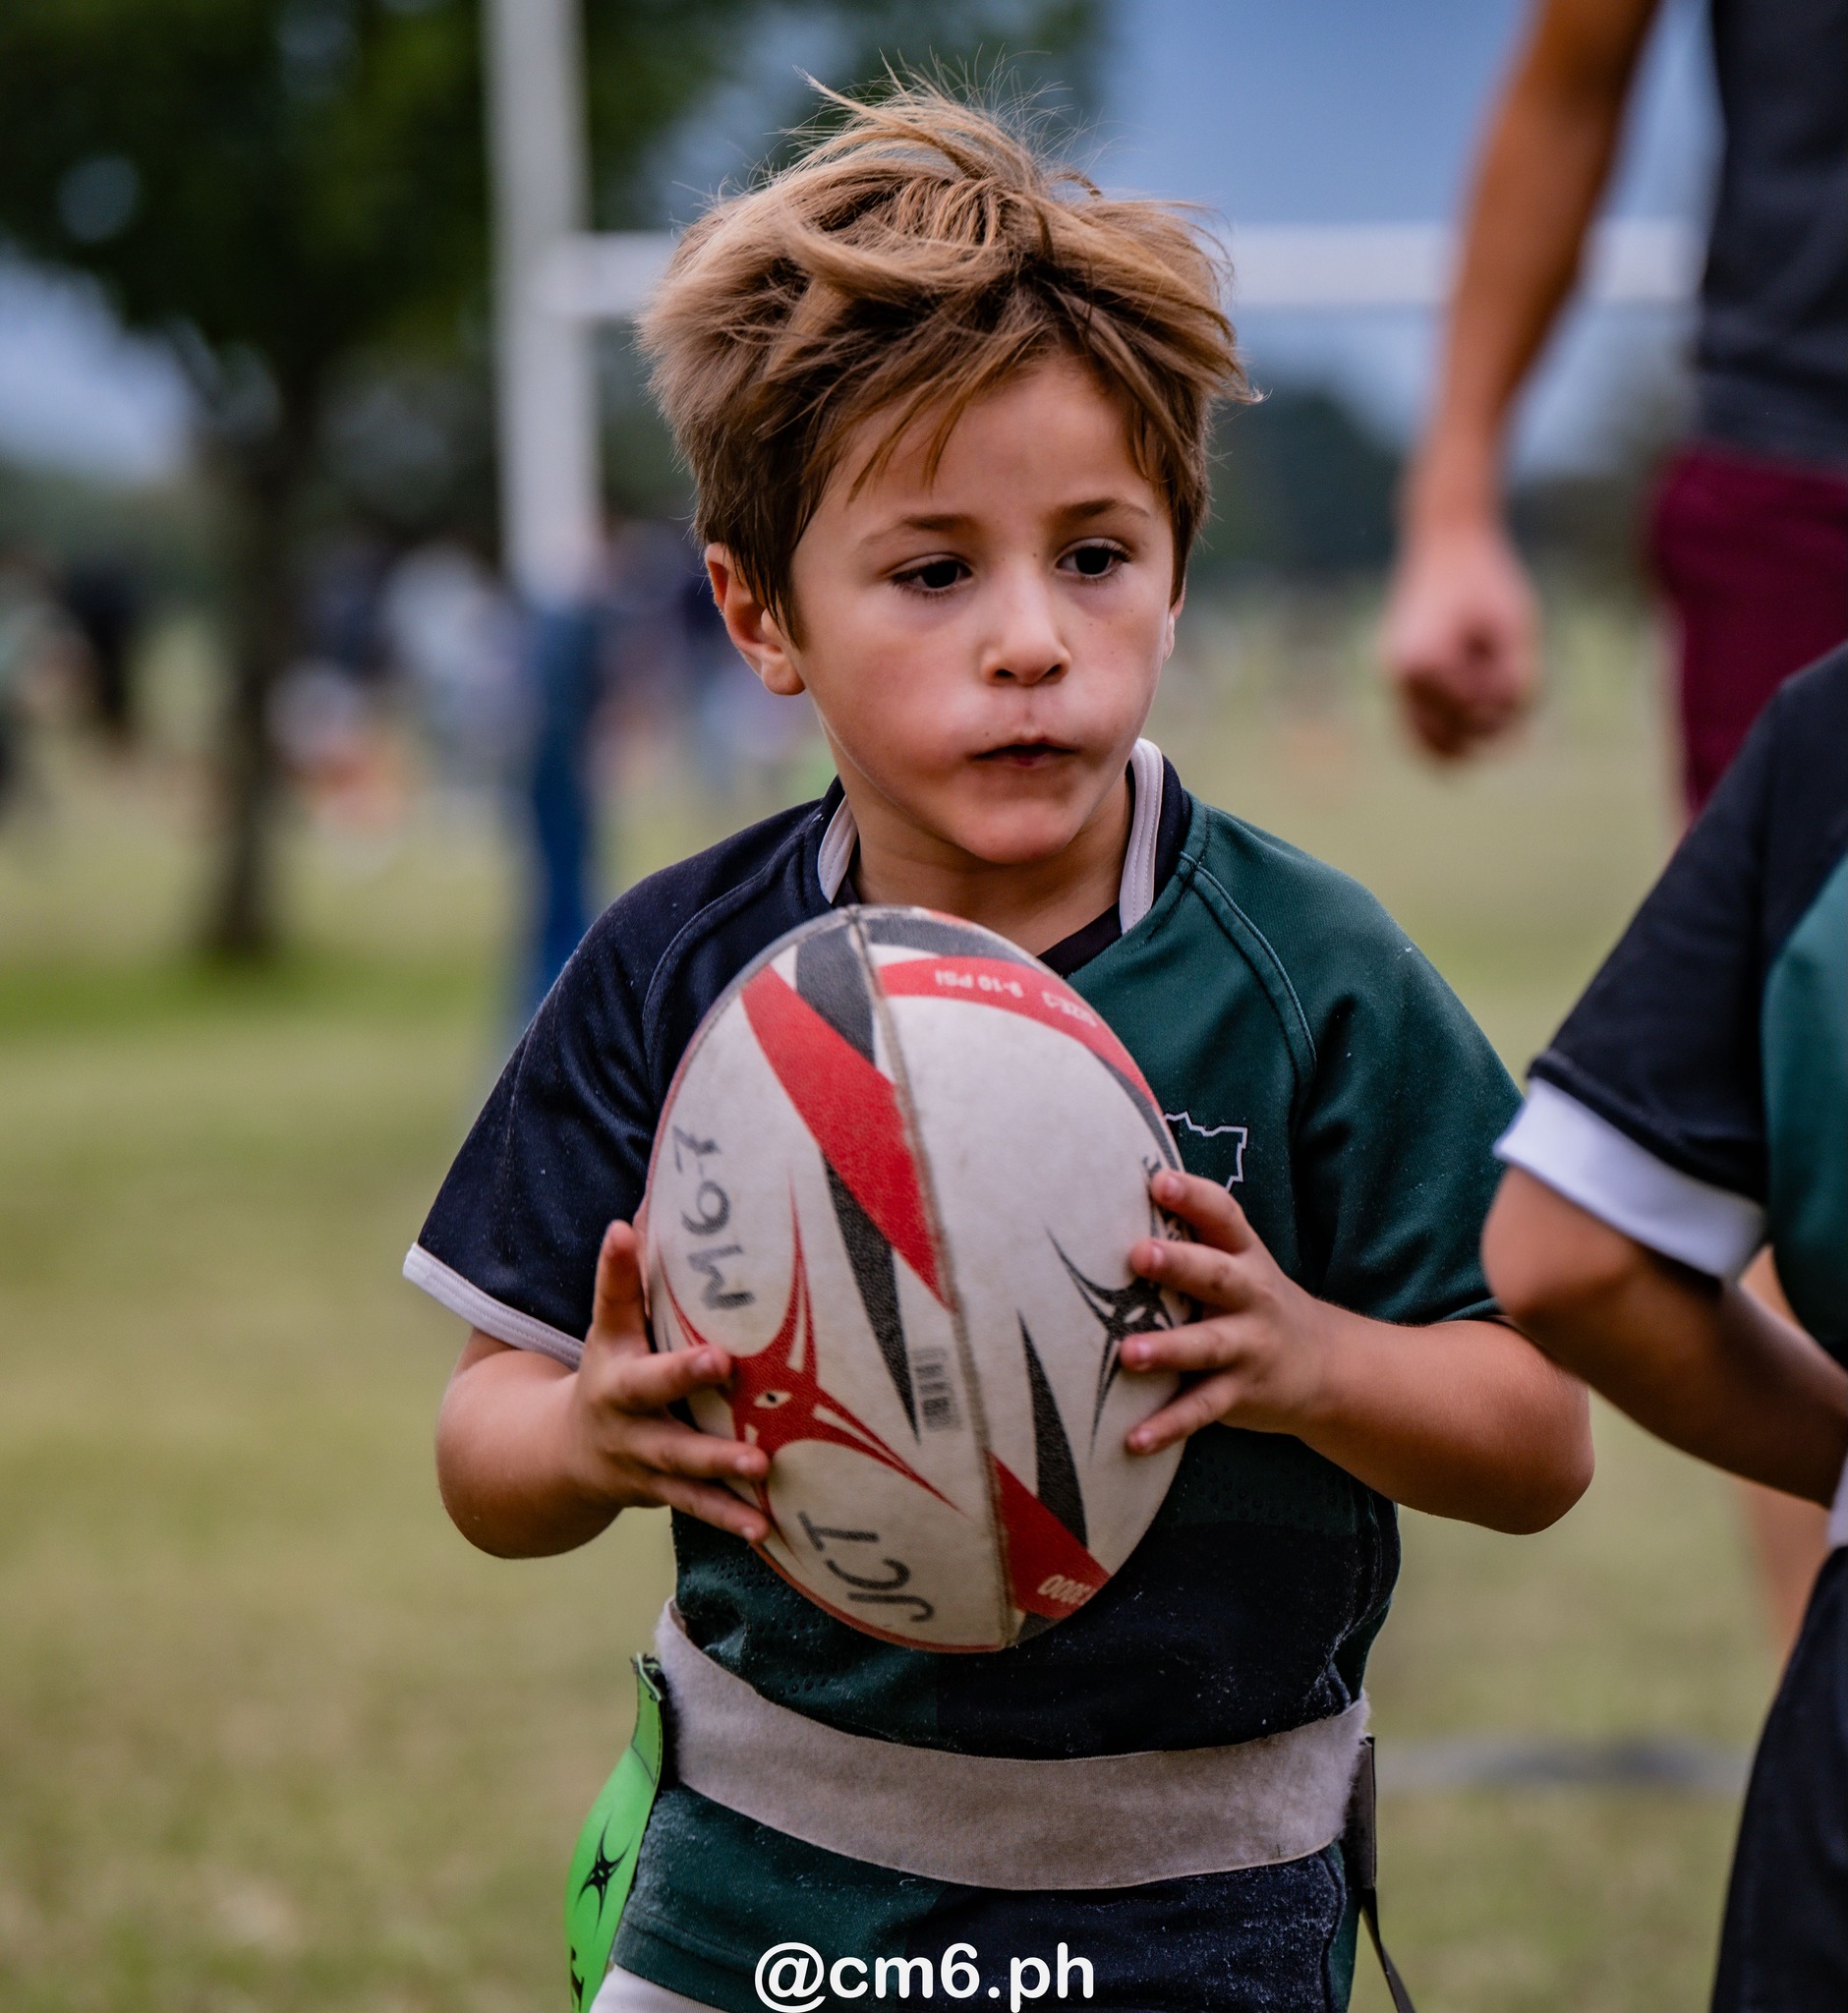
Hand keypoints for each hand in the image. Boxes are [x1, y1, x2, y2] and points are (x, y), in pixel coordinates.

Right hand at [563, 1219, 769, 1542]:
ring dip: (723, 1483)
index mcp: (617, 1377)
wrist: (562, 1456)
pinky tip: (767, 1531)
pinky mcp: (663, 1495)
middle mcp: (628, 1425)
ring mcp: (645, 1466)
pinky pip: (697, 1508)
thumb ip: (622, 1278)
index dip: (675, 1356)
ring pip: (684, 1475)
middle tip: (747, 1427)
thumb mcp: (608, 1328)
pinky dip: (730, 1520)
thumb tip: (634, 1216)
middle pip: (663, 1421)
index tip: (719, 1353)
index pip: (641, 1356)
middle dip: (700, 1421)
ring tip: (763, 1477)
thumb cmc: (607, 1371)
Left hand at [1120, 1170, 1336, 1453]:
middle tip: (1138, 1254)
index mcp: (1245, 1256)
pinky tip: (1133, 1438)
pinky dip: (1168, 1426)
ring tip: (1129, 1353)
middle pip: (1217, 1276)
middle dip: (1180, 1264)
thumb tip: (1118, 1191)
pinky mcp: (1240, 1394)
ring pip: (1208, 1346)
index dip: (1194, 1197)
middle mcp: (1251, 1297)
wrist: (1327, 1368)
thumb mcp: (1240, 1262)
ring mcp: (1248, 1347)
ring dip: (1169, 1349)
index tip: (1159, 1180)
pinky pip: (1202, 1410)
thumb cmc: (1254, 1302)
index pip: (1224, 1217)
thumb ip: (1193, 1235)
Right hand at [1381, 514, 1538, 758]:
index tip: (1519, 665)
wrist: (1446, 540)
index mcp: (1426, 662)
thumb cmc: (1487, 580)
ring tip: (1489, 690)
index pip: (1475, 715)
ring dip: (1464, 732)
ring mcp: (1392, 678)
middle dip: (1485, 724)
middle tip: (1505, 680)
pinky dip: (1444, 734)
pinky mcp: (1396, 676)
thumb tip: (1512, 740)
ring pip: (1428, 743)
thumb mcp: (1518, 630)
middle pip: (1448, 738)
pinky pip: (1415, 728)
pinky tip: (1470, 728)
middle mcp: (1399, 676)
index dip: (1507, 702)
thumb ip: (1519, 684)